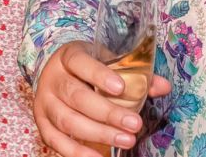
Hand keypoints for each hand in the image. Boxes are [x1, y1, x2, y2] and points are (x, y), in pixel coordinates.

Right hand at [33, 40, 171, 156]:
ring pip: (68, 121)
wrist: (56, 74)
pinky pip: (57, 142)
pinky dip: (78, 153)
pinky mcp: (42, 124)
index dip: (99, 75)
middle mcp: (52, 79)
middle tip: (135, 124)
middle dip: (108, 113)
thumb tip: (163, 86)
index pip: (80, 63)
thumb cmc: (87, 68)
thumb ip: (135, 74)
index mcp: (68, 57)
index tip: (121, 88)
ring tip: (126, 140)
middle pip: (77, 97)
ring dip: (99, 134)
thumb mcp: (108, 62)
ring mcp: (44, 103)